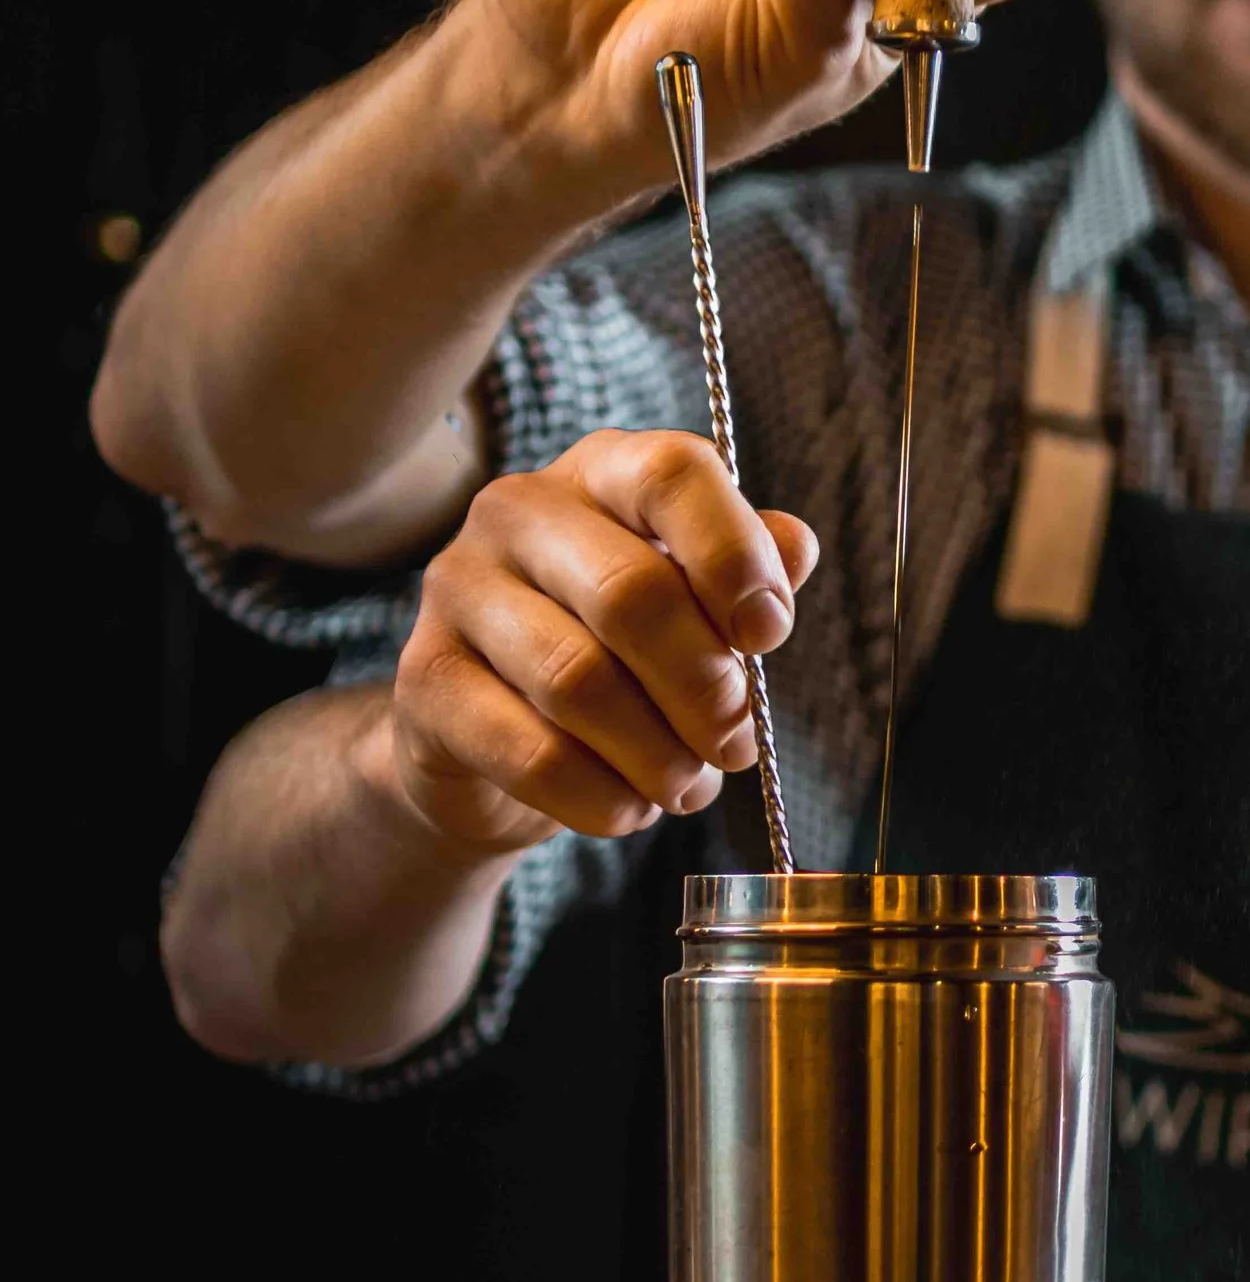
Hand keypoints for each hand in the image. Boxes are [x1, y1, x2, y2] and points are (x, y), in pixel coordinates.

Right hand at [383, 431, 820, 852]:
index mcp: (601, 472)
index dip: (734, 556)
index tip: (769, 635)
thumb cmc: (617, 653)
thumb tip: (794, 549)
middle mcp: (517, 510)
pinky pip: (529, 750)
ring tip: (688, 786)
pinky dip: (598, 795)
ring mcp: (458, 590)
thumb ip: (749, 568)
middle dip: (704, 686)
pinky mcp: (423, 681)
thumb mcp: (694, 602)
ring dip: (656, 753)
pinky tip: (628, 810)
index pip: (672, 474)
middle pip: (631, 591)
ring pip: (578, 681)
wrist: (493, 741)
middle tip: (735, 743)